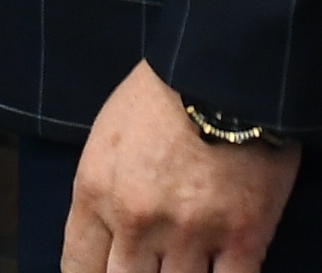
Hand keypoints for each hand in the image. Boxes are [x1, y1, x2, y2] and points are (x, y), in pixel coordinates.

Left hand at [64, 62, 300, 272]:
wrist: (229, 69)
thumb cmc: (164, 93)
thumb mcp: (109, 137)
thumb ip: (102, 193)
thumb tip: (109, 241)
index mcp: (97, 192)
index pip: (78, 268)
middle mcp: (137, 221)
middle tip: (150, 263)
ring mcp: (190, 234)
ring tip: (186, 260)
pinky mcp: (243, 237)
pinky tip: (220, 270)